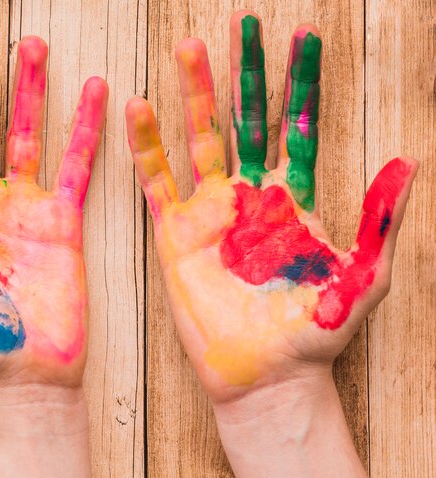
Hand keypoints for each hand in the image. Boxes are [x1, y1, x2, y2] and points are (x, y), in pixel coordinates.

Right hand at [125, 11, 415, 402]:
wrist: (267, 374)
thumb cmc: (315, 332)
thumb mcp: (363, 277)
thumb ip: (383, 220)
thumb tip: (412, 161)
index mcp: (292, 199)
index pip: (297, 127)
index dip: (301, 84)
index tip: (303, 37)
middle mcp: (249, 196)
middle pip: (246, 120)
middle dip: (245, 72)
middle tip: (242, 24)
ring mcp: (209, 211)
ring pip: (199, 139)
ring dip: (194, 95)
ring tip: (188, 48)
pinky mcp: (176, 234)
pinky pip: (157, 181)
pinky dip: (146, 146)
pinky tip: (138, 108)